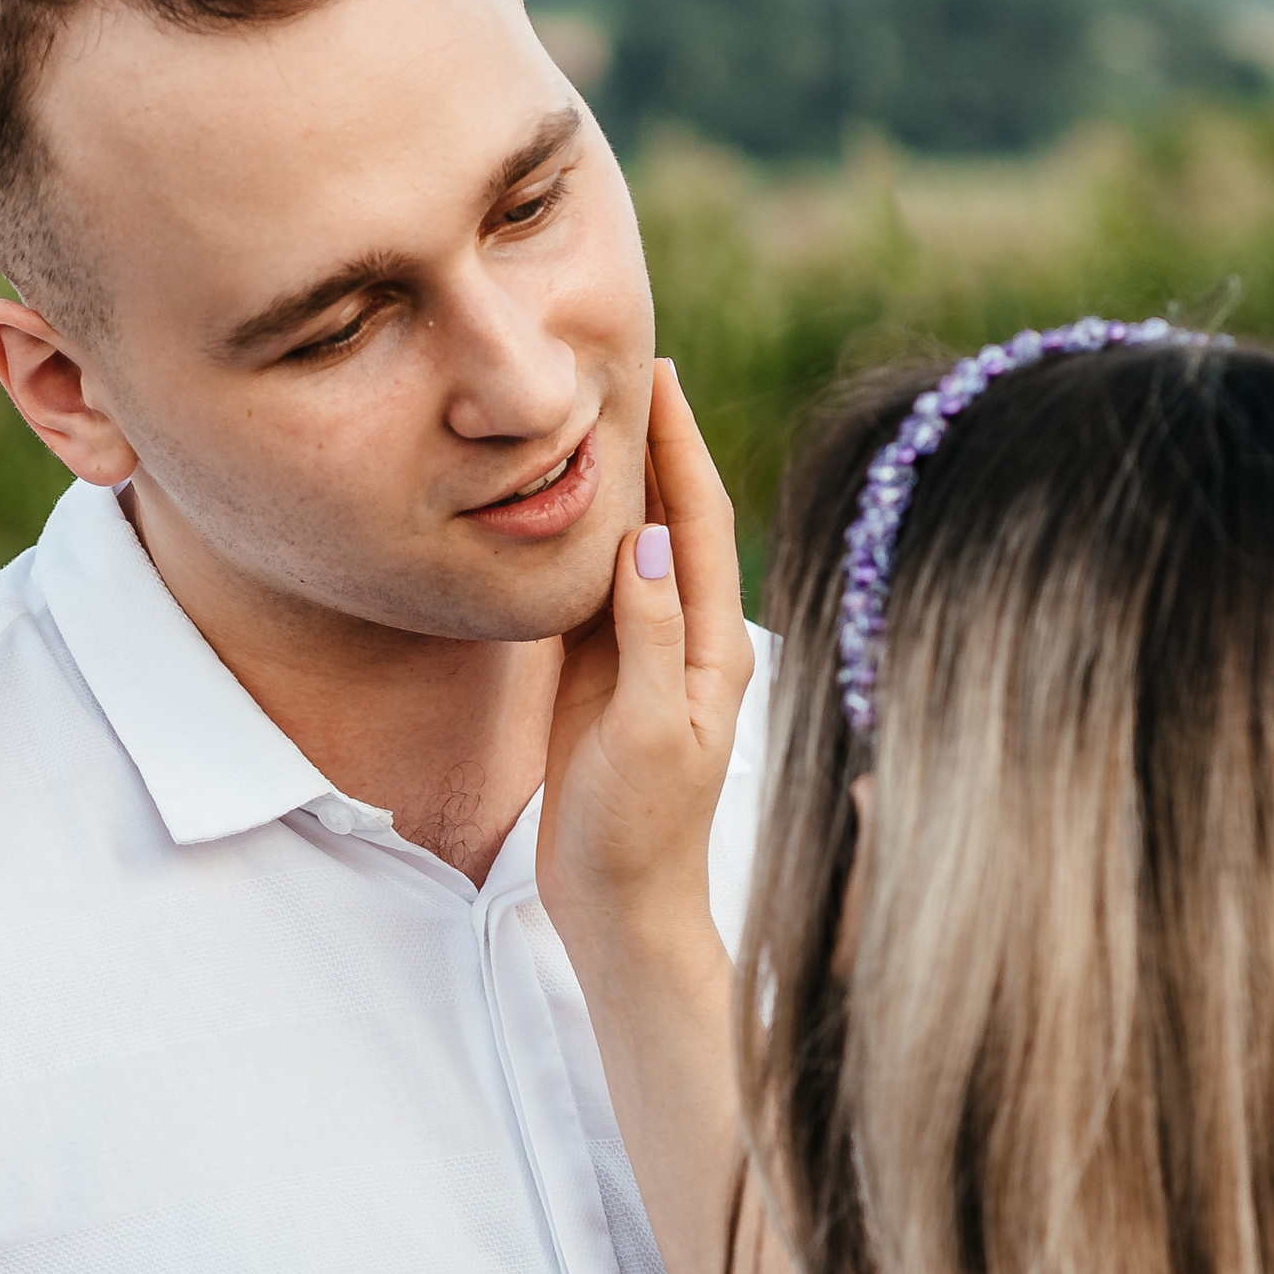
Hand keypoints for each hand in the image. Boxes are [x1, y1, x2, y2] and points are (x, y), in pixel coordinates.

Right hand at [538, 361, 753, 955]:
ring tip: (591, 413)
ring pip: (635, 547)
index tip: (658, 374)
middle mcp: (688, 639)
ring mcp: (644, 658)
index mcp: (713, 647)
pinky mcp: (603, 679)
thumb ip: (649, 637)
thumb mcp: (648, 731)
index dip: (681, 445)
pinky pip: (595, 589)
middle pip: (675, 519)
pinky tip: (560, 503)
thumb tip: (650, 542)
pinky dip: (582, 537)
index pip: (702, 522)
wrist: (620, 907)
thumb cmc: (641, 831)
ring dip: (619, 481)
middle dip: (655, 443)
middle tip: (626, 366)